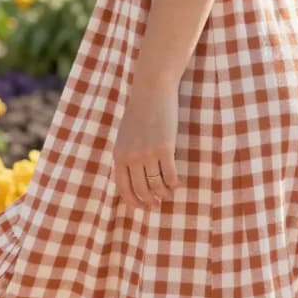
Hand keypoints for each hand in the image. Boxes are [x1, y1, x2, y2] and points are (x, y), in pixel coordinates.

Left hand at [113, 81, 180, 209]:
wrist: (152, 91)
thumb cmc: (140, 111)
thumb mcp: (125, 135)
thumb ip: (126, 155)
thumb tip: (133, 177)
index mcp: (119, 155)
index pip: (123, 188)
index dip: (133, 202)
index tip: (142, 207)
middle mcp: (131, 157)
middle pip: (141, 190)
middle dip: (150, 201)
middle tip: (158, 204)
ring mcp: (148, 154)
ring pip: (156, 185)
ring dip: (164, 193)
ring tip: (168, 194)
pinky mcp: (165, 149)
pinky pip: (170, 175)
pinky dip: (174, 183)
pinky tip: (177, 183)